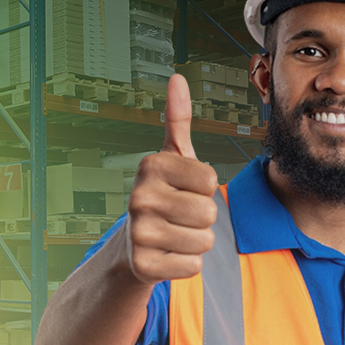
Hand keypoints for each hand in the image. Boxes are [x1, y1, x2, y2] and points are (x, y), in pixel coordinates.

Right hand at [124, 74, 218, 282]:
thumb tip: (177, 78)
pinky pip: (193, 265)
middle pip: (209, 212)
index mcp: (150, 166)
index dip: (205, 189)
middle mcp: (138, 197)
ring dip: (196, 241)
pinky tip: (168, 254)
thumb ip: (178, 119)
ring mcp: (138, 233)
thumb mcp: (173, 158)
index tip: (184, 189)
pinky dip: (187, 263)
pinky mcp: (143, 265)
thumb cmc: (165, 194)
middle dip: (202, 218)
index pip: (211, 181)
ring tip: (174, 234)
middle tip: (179, 216)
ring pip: (203, 241)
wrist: (133, 243)